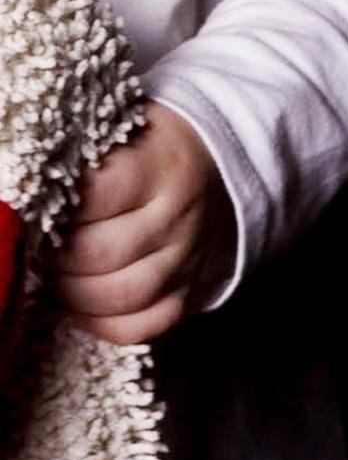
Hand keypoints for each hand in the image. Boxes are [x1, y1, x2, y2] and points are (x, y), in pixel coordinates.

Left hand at [49, 103, 238, 342]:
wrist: (212, 158)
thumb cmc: (143, 144)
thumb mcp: (113, 134)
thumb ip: (75, 163)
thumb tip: (24, 203)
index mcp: (153, 165)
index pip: (91, 199)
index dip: (51, 213)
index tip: (32, 214)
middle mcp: (174, 214)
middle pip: (103, 254)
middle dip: (56, 260)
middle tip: (36, 250)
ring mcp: (186, 257)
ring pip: (124, 296)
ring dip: (75, 295)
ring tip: (53, 279)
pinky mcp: (189, 289)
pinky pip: (147, 326)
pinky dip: (106, 325)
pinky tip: (82, 308)